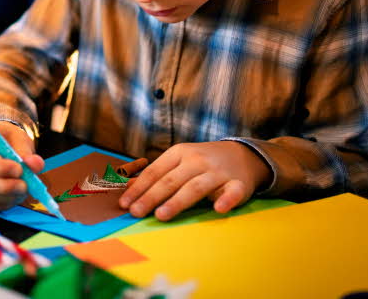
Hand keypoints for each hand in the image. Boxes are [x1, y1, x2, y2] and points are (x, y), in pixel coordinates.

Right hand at [0, 121, 43, 210]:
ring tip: (22, 192)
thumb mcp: (18, 138)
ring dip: (4, 197)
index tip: (19, 170)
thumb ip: (26, 151)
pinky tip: (13, 197)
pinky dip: (0, 204)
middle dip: (4, 186)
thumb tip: (36, 164)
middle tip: (24, 187)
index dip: (0, 167)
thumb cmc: (6, 139)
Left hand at [119, 141, 270, 220]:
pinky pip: (233, 192)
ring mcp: (218, 171)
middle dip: (151, 197)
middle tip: (136, 213)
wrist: (242, 154)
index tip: (124, 204)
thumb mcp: (178, 161)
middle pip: (171, 180)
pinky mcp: (239, 183)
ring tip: (161, 215)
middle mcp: (197, 160)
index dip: (139, 188)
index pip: (155, 172)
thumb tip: (129, 190)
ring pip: (195, 187)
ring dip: (177, 202)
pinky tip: (218, 209)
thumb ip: (157, 175)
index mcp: (179, 153)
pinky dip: (226, 200)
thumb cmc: (202, 162)